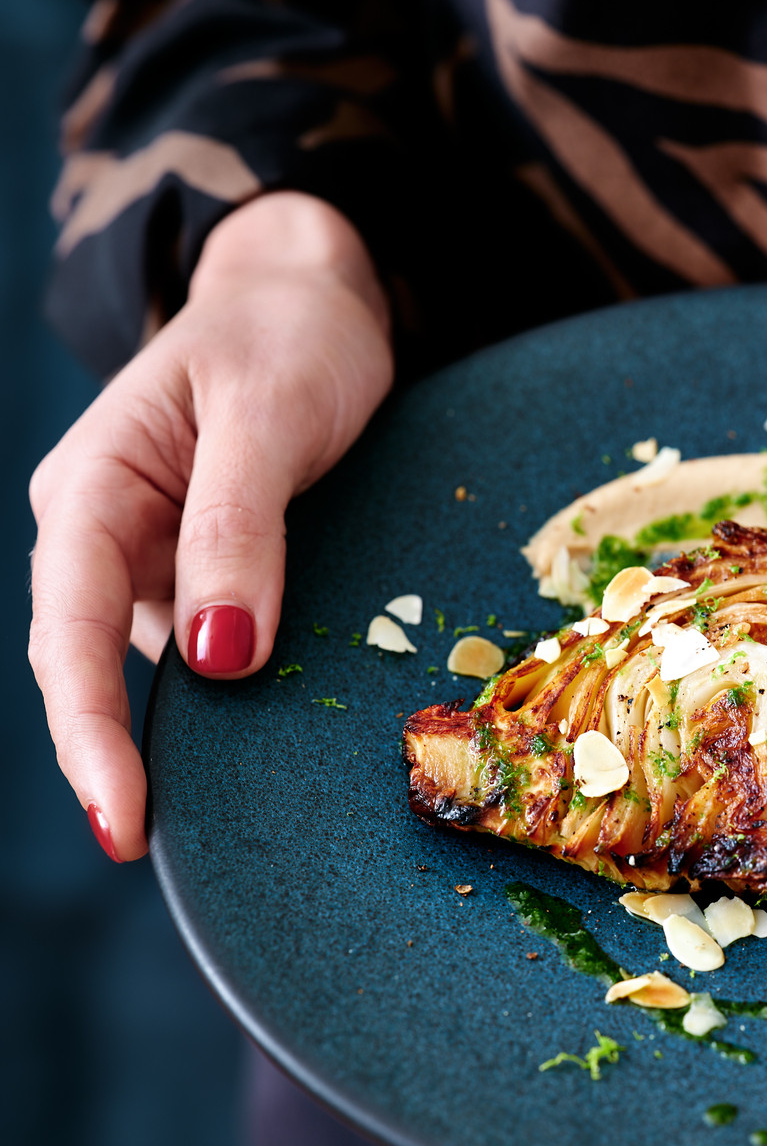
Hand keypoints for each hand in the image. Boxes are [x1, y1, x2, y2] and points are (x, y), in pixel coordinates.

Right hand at [29, 192, 391, 862]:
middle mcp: (105, 527)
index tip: (122, 819)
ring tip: (221, 817)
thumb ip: (238, 532)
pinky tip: (260, 736)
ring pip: (146, 661)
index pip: (70, 631)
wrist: (317, 297)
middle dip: (117, 756)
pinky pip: (202, 640)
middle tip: (159, 848)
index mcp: (93, 488)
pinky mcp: (200, 560)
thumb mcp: (269, 418)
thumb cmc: (290, 336)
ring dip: (175, 732)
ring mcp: (150, 549)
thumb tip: (218, 660)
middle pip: (89, 662)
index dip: (90, 733)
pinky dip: (224, 692)